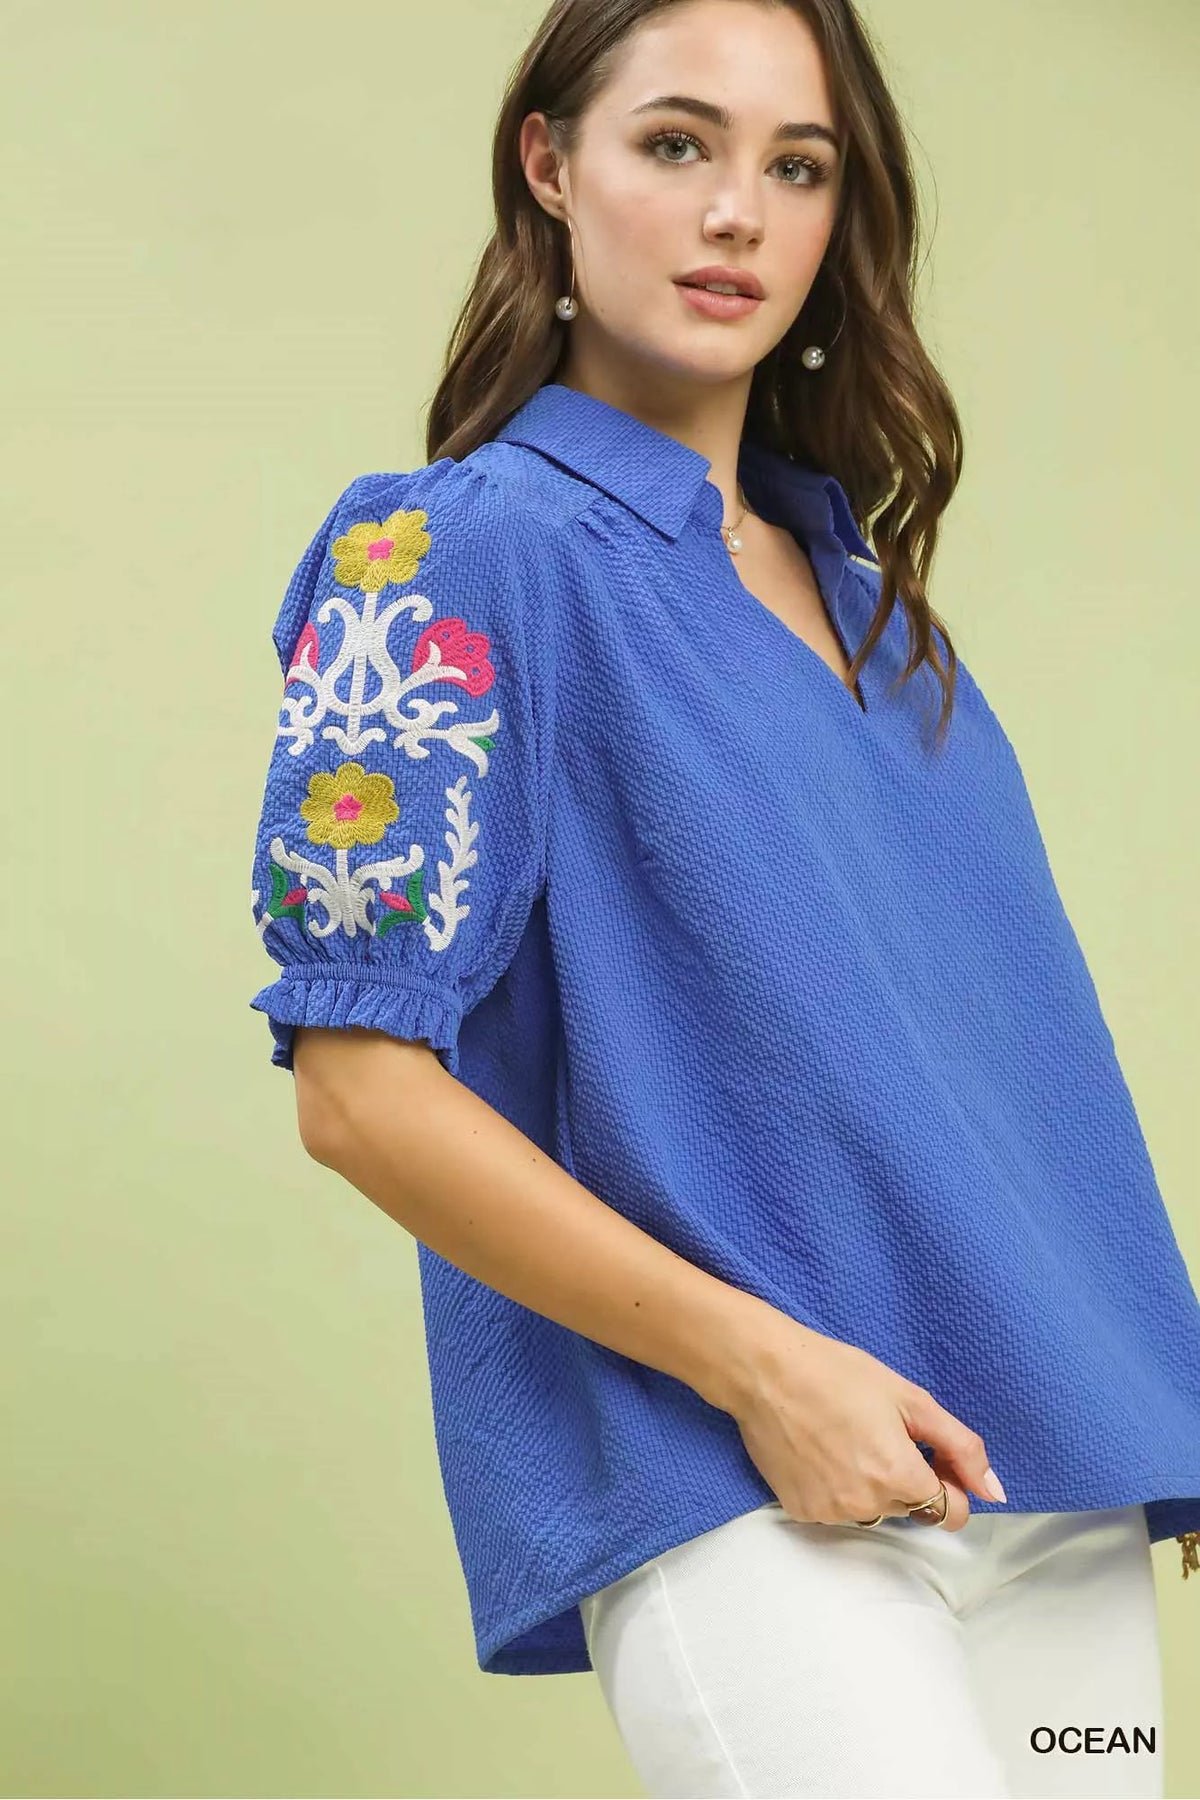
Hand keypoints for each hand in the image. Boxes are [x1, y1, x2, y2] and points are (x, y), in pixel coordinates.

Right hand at [728, 1312, 1004, 1531]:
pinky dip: (837, 1488)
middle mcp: (868, 1506)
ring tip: (846, 1439)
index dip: (950, 1482)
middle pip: (912, 1509)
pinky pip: (837, 1510)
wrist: (765, 1371)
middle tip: (880, 1433)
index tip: (930, 1453)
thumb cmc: (839, 1374)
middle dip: (907, 1478)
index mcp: (901, 1478)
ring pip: (874, 1511)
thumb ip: (961, 1447)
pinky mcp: (801, 1511)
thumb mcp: (911, 1399)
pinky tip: (821, 1451)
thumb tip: (996, 1492)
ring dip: (871, 1485)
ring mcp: (831, 1513)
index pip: (952, 1513)